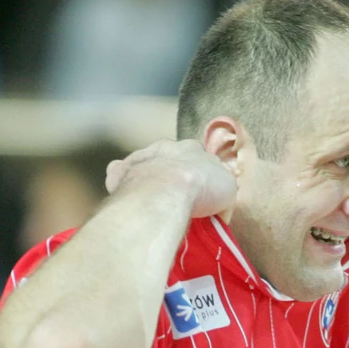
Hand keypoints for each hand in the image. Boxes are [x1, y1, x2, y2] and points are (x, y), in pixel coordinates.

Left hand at [105, 139, 237, 217]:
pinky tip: (128, 196)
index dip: (201, 173)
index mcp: (193, 148)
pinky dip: (123, 182)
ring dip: (150, 176)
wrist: (164, 192)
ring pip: (146, 163)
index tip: (202, 190)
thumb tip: (220, 201)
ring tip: (154, 199)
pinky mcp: (121, 170)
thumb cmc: (201, 189)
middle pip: (171, 156)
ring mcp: (141, 156)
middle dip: (174, 171)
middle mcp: (166, 146)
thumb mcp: (228, 191)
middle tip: (178, 195)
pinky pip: (120, 173)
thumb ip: (223, 189)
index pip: (199, 156)